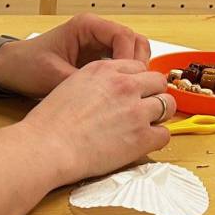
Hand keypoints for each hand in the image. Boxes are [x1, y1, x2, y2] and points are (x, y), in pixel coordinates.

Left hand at [0, 13, 150, 97]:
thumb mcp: (53, 76)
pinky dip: (124, 77)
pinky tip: (118, 93)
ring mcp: (97, 44)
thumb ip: (82, 83)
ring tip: (127, 92)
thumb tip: (107, 96)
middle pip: (134, 42)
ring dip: (133, 71)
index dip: (129, 58)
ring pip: (131, 53)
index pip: (123, 36)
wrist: (8, 68)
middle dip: (137, 64)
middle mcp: (95, 32)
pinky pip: (119, 64)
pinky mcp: (96, 59)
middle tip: (133, 87)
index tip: (127, 79)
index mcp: (86, 26)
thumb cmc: (26, 65)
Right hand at [17, 59, 170, 188]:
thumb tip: (109, 93)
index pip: (139, 67)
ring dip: (158, 115)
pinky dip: (157, 138)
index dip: (138, 82)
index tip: (134, 93)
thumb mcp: (71, 85)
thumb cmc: (50, 122)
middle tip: (143, 109)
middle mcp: (125, 85)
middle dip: (153, 94)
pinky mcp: (141, 136)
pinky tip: (142, 142)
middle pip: (158, 82)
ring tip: (144, 126)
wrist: (47, 146)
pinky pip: (165, 134)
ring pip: (167, 105)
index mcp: (105, 69)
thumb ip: (97, 83)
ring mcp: (136, 110)